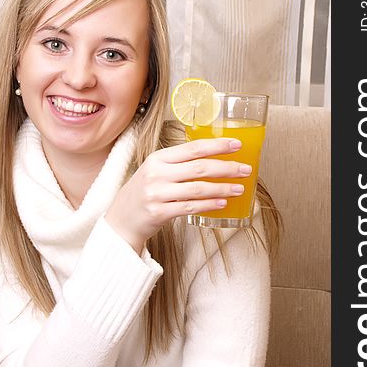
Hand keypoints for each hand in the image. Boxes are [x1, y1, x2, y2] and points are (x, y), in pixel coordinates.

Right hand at [105, 138, 250, 252]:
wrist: (120, 221)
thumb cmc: (143, 195)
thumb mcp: (154, 172)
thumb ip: (177, 165)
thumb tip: (213, 159)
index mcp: (157, 158)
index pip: (192, 148)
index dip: (217, 145)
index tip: (237, 144)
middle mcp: (156, 174)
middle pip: (199, 167)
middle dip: (226, 167)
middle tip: (245, 170)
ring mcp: (156, 194)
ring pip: (197, 188)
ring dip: (222, 188)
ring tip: (239, 189)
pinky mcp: (158, 213)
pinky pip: (190, 207)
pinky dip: (209, 204)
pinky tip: (223, 203)